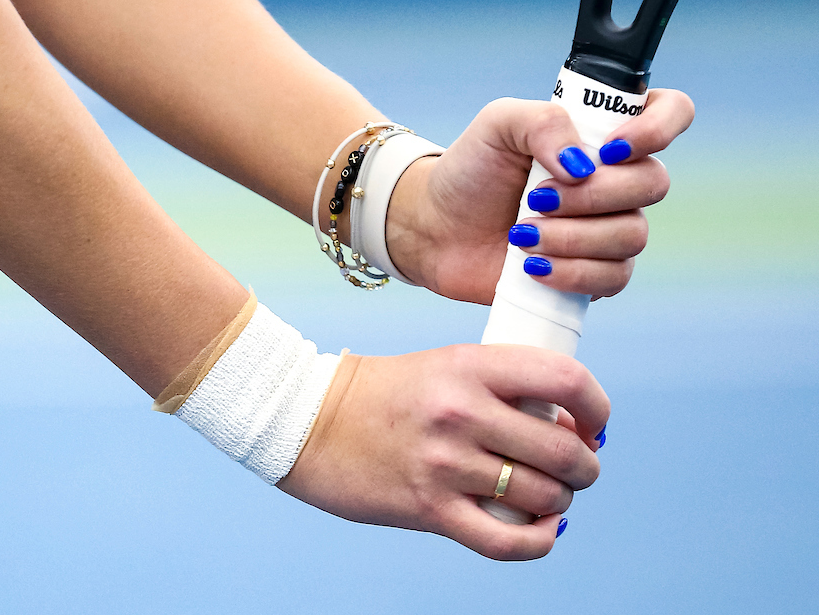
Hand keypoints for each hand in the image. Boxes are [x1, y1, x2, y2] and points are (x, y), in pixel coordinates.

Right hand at [278, 343, 608, 559]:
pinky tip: (542, 529)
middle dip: (586, 465)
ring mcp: (445, 464)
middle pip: (564, 450)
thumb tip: (571, 422)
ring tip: (550, 495)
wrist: (309, 421)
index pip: (566, 380)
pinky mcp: (430, 510)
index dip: (598, 406)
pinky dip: (540, 541)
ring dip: (561, 501)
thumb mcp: (444, 366)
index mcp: (469, 366)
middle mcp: (461, 413)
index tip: (594, 422)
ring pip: (544, 498)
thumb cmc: (382, 393)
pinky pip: (508, 542)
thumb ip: (502, 385)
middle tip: (577, 466)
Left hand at [385, 88, 694, 302]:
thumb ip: (543, 122)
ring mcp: (609, 226)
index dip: (658, 128)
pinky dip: (572, 273)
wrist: (437, 228)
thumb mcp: (497, 124)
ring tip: (520, 234)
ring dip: (572, 237)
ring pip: (633, 235)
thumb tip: (583, 163)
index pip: (670, 112)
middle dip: (590, 196)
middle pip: (653, 183)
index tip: (609, 150)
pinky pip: (614, 277)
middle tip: (535, 198)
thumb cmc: (471, 170)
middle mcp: (617, 178)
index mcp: (603, 131)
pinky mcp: (594, 272)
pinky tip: (531, 266)